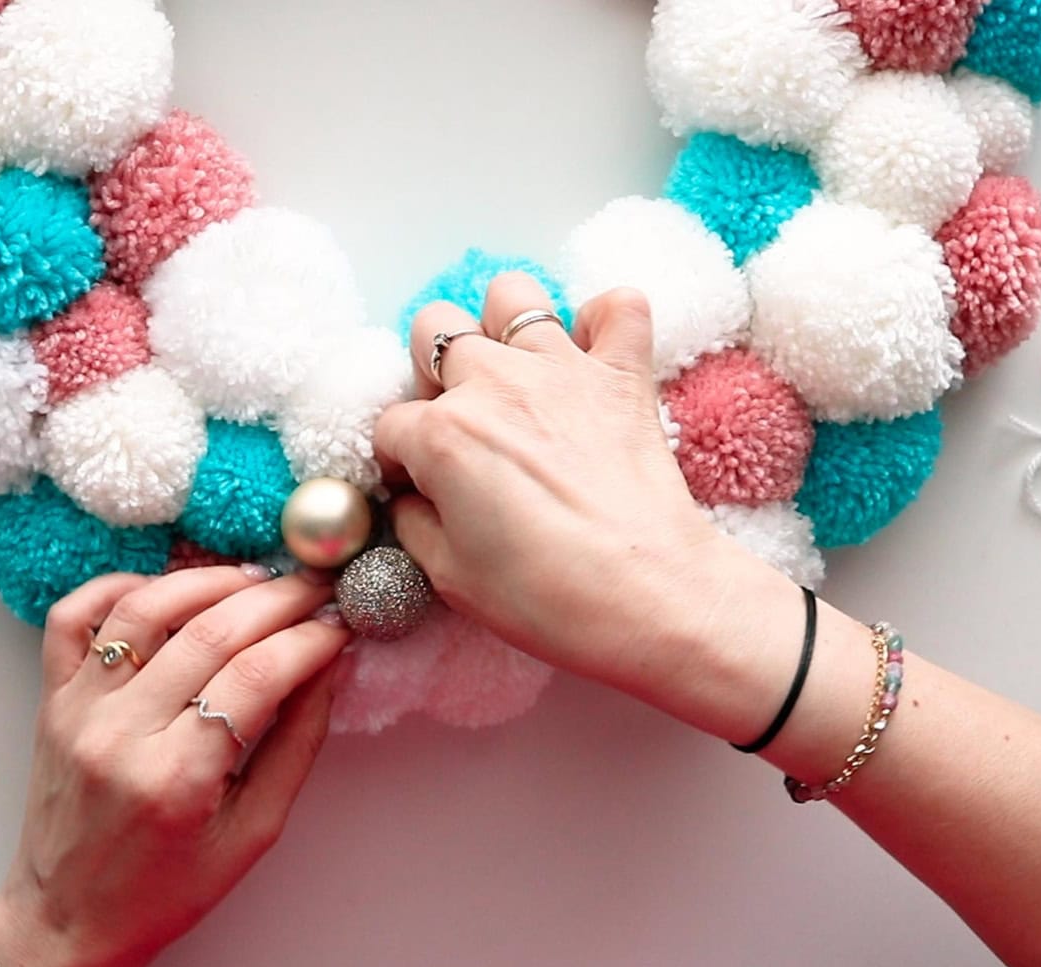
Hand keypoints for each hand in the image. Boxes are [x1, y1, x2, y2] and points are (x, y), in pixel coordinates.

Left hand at [0, 567, 348, 966]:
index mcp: (179, 778)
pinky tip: (169, 588)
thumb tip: (329, 667)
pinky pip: (75, 615)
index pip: (257, 675)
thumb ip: (297, 745)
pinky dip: (122, 586)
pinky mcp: (52, 698)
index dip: (310, 639)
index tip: (341, 625)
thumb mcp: (255, 832)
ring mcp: (80, 710)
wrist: (69, 920)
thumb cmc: (168, 890)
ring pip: (147, 609)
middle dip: (277, 600)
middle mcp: (122, 734)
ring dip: (210, 580)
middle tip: (315, 589)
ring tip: (256, 580)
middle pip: (211, 632)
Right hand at [376, 273, 800, 729]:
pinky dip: (605, 322)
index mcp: (441, 435)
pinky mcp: (622, 373)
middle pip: (433, 333)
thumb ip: (416, 524)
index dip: (401, 458)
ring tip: (516, 371)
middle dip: (434, 372)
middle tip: (460, 420)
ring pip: (510, 296)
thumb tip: (415, 499)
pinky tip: (594, 357)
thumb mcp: (449, 577)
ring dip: (503, 325)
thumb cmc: (547, 596)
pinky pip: (618, 306)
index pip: (393, 425)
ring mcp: (560, 368)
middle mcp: (492, 383)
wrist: (647, 595)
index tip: (421, 485)